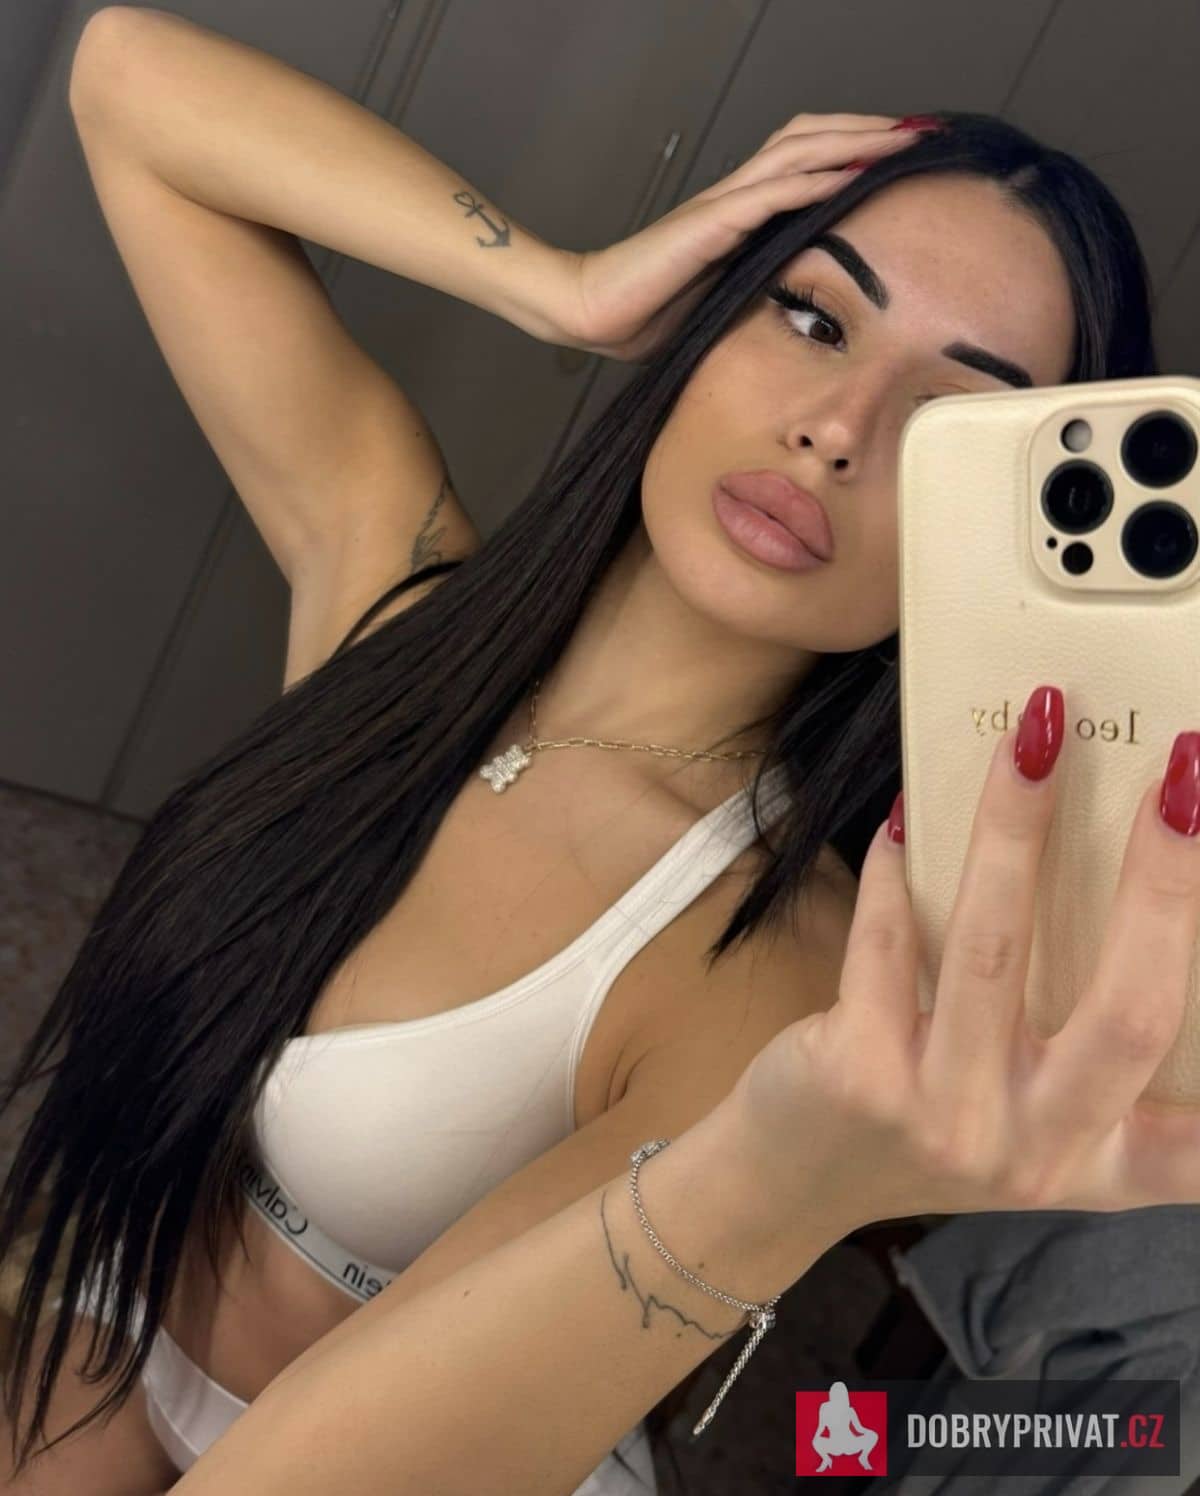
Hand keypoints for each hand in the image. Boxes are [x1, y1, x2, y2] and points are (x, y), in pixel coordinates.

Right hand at [557, 114, 922, 362]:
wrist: (593, 313)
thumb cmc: (647, 312)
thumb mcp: (719, 300)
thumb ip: (754, 286)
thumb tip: (797, 304)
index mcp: (737, 213)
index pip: (802, 159)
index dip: (850, 147)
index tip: (897, 152)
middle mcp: (733, 197)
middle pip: (808, 138)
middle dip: (866, 130)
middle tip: (919, 129)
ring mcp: (721, 207)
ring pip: (796, 153)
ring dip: (852, 142)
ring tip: (899, 139)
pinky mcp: (708, 227)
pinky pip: (768, 194)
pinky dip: (811, 180)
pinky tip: (848, 174)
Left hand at [727, 690, 1199, 1241]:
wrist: (788, 1181)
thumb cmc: (921, 1124)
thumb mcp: (1023, 1118)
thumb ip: (1078, 1050)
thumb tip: (1123, 883)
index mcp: (1095, 1160)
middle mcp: (1033, 1149)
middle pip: (1129, 1012)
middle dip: (1164, 880)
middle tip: (1183, 773)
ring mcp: (944, 1115)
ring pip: (994, 951)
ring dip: (1017, 829)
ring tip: (1035, 737)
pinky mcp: (858, 1072)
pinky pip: (888, 941)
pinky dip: (899, 868)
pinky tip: (909, 815)